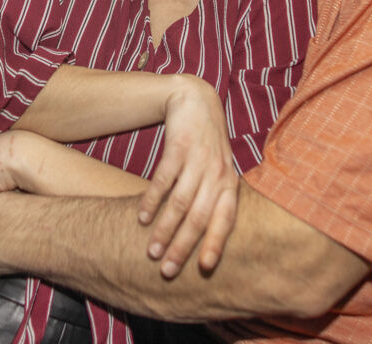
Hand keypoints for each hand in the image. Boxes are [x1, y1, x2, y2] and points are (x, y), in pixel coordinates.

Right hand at [138, 76, 237, 277]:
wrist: (195, 100)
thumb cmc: (206, 144)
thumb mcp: (218, 170)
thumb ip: (213, 198)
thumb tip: (202, 239)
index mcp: (229, 183)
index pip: (225, 220)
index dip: (215, 244)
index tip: (204, 268)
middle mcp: (217, 174)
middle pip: (199, 218)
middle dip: (182, 246)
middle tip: (167, 270)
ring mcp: (198, 160)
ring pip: (180, 203)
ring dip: (164, 229)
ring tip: (151, 251)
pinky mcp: (179, 148)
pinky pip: (164, 180)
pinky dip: (152, 200)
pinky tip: (142, 217)